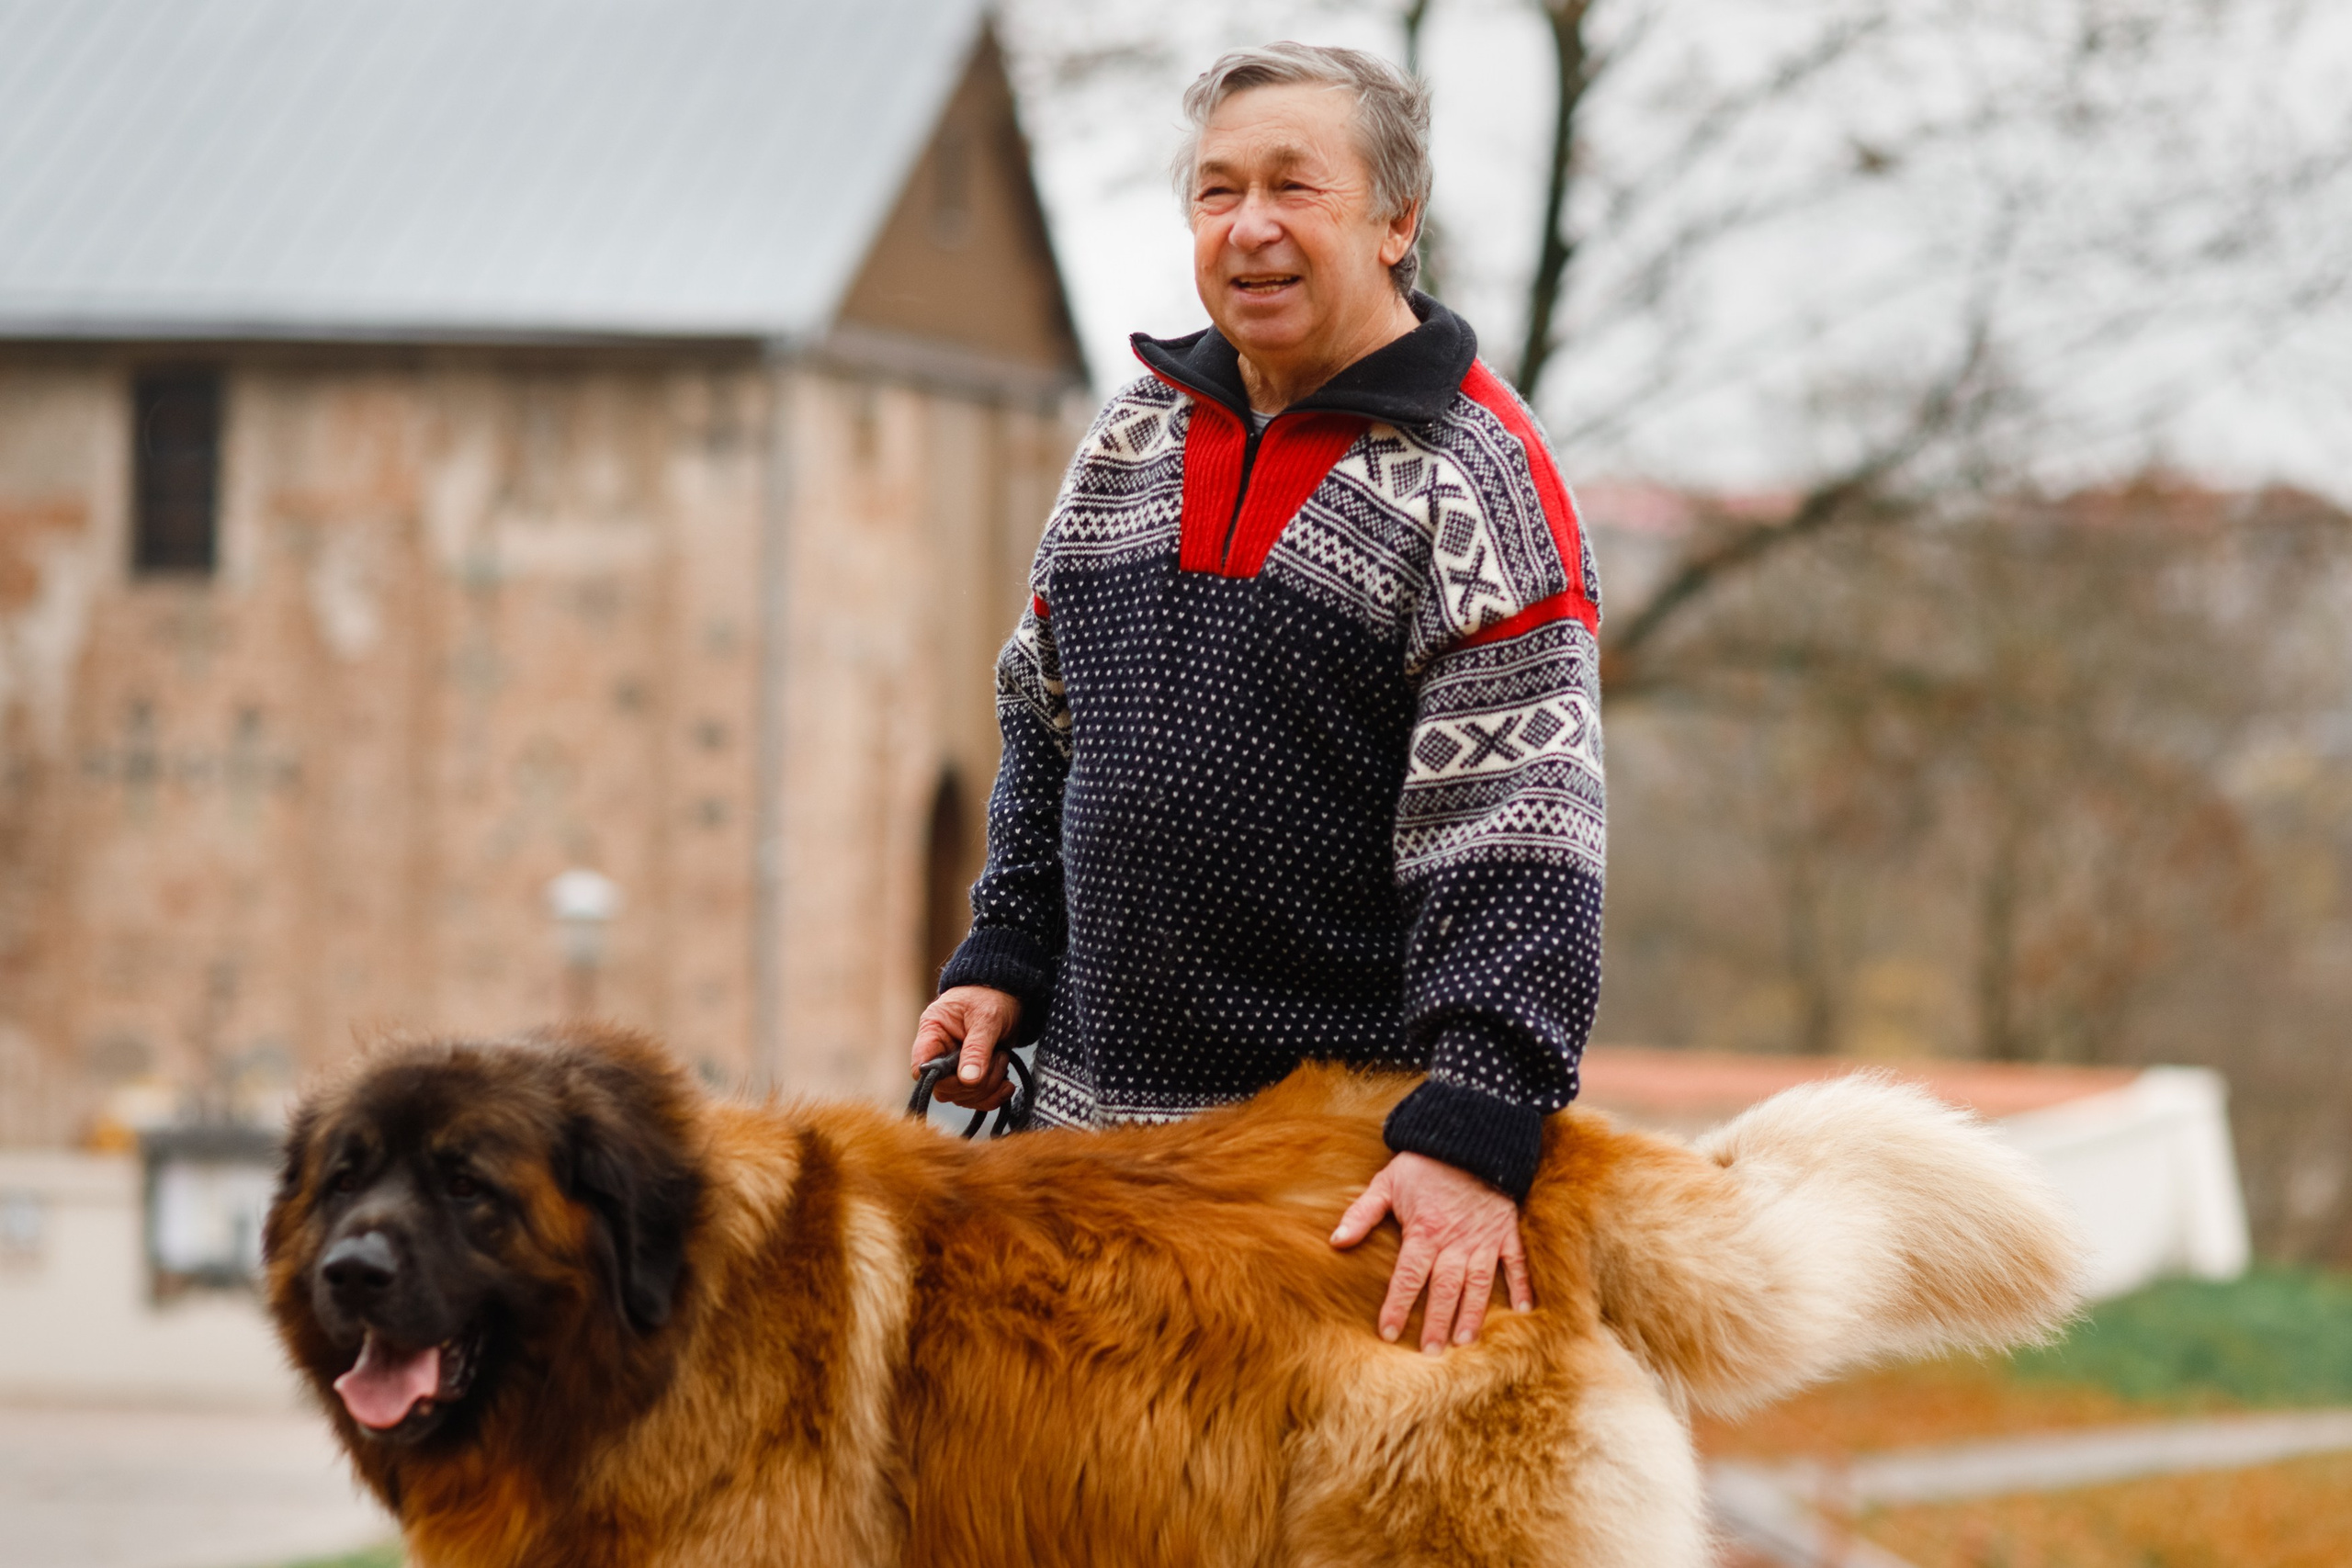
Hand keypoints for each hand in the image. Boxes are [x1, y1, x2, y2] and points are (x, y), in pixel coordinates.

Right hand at [910, 986, 1022, 1110]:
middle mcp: (939, 1052)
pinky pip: (976, 1098)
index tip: (964, 1076)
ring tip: (1002, 1060)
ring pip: (961, 1096)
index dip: (939, 1078)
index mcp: (933, 1032)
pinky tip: (1006, 1086)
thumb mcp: (986, 1019)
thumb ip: (977, 1049)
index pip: (921, 1066)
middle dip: (974, 1083)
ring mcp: (955, 1066)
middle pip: (944, 1088)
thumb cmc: (992, 997)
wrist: (1007, 992)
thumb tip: (968, 1080)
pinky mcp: (973, 1075)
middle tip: (997, 1059)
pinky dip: (993, 1097)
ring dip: (987, 1088)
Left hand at [1330, 1151, 1532, 1352]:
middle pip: (1444, 1290)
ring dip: (1472, 1314)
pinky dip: (1522, 1285)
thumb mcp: (1387, 1182)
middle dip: (1436, 1323)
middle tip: (1431, 1352)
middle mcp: (1455, 1241)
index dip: (1397, 1306)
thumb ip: (1362, 1214)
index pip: (1407, 1278)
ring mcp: (1484, 1238)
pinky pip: (1517, 1262)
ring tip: (1465, 1341)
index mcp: (1424, 1232)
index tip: (1388, 1332)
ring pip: (1478, 1284)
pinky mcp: (1507, 1230)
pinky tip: (1523, 1309)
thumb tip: (1335, 1241)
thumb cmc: (1424, 1162)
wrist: (1469, 1135)